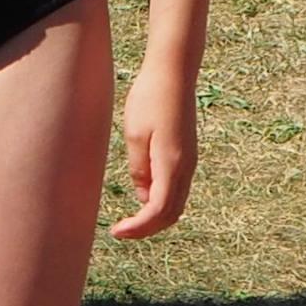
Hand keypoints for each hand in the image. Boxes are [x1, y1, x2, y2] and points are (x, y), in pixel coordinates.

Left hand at [112, 61, 198, 238]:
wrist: (173, 73)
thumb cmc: (150, 99)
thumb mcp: (135, 135)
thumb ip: (139, 169)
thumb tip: (144, 196)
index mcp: (171, 164)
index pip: (157, 210)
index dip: (138, 227)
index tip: (116, 232)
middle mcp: (186, 167)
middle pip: (171, 214)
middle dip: (147, 228)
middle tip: (121, 231)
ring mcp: (189, 161)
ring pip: (176, 203)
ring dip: (155, 217)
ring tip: (129, 220)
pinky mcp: (187, 154)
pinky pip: (177, 189)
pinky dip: (162, 202)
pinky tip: (142, 198)